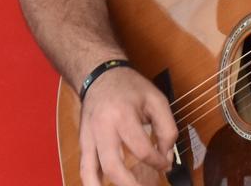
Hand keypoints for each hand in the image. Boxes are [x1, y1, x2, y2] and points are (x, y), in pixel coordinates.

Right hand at [79, 65, 177, 185]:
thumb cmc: (130, 88)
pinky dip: (92, 184)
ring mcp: (88, 137)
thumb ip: (167, 128)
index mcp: (123, 115)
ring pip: (91, 172)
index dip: (158, 161)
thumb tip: (166, 156)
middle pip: (113, 166)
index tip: (165, 164)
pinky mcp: (83, 142)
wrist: (100, 75)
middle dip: (131, 185)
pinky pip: (84, 169)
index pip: (142, 149)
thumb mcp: (157, 100)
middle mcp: (102, 129)